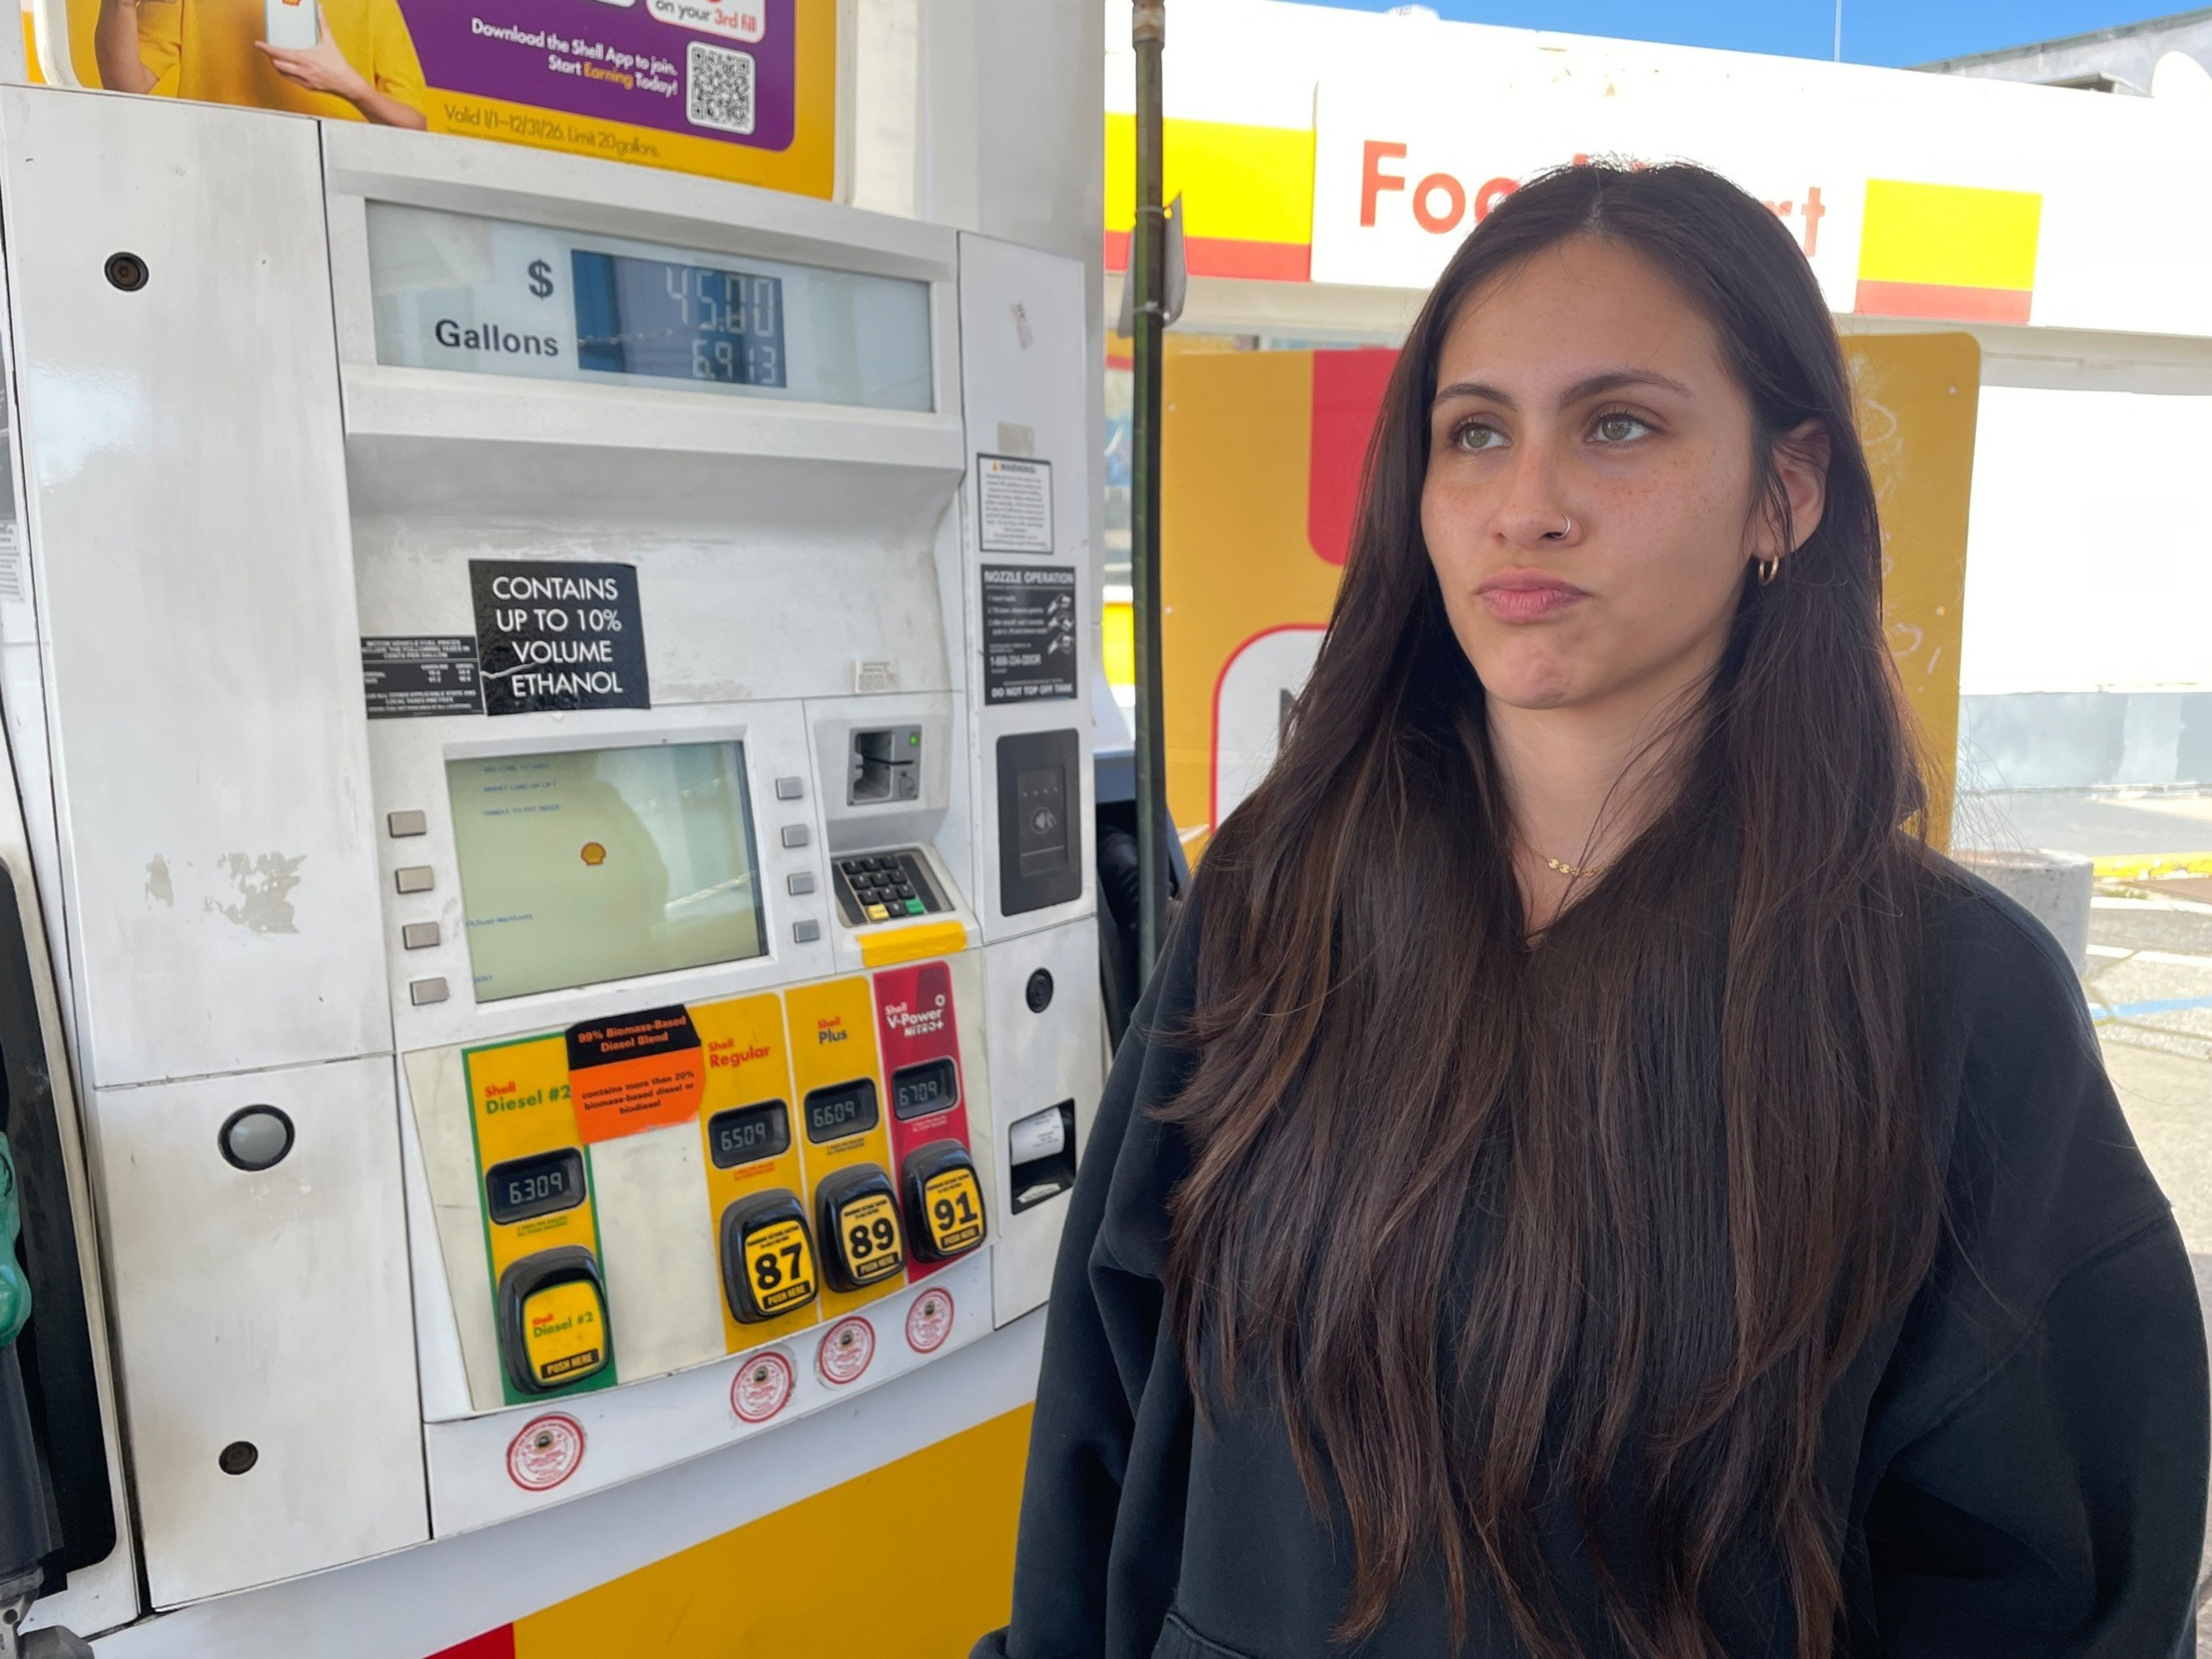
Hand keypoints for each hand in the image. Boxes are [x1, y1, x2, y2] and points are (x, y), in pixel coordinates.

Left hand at [254, 7, 368, 100]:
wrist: (347, 83)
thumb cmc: (338, 64)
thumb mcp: (329, 42)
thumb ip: (322, 24)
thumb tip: (320, 10)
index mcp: (304, 58)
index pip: (279, 53)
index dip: (266, 49)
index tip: (259, 44)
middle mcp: (301, 70)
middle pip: (276, 64)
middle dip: (270, 57)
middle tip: (267, 51)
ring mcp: (303, 80)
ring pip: (281, 73)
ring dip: (276, 65)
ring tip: (276, 59)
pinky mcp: (307, 87)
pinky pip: (290, 79)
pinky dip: (286, 73)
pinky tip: (287, 69)